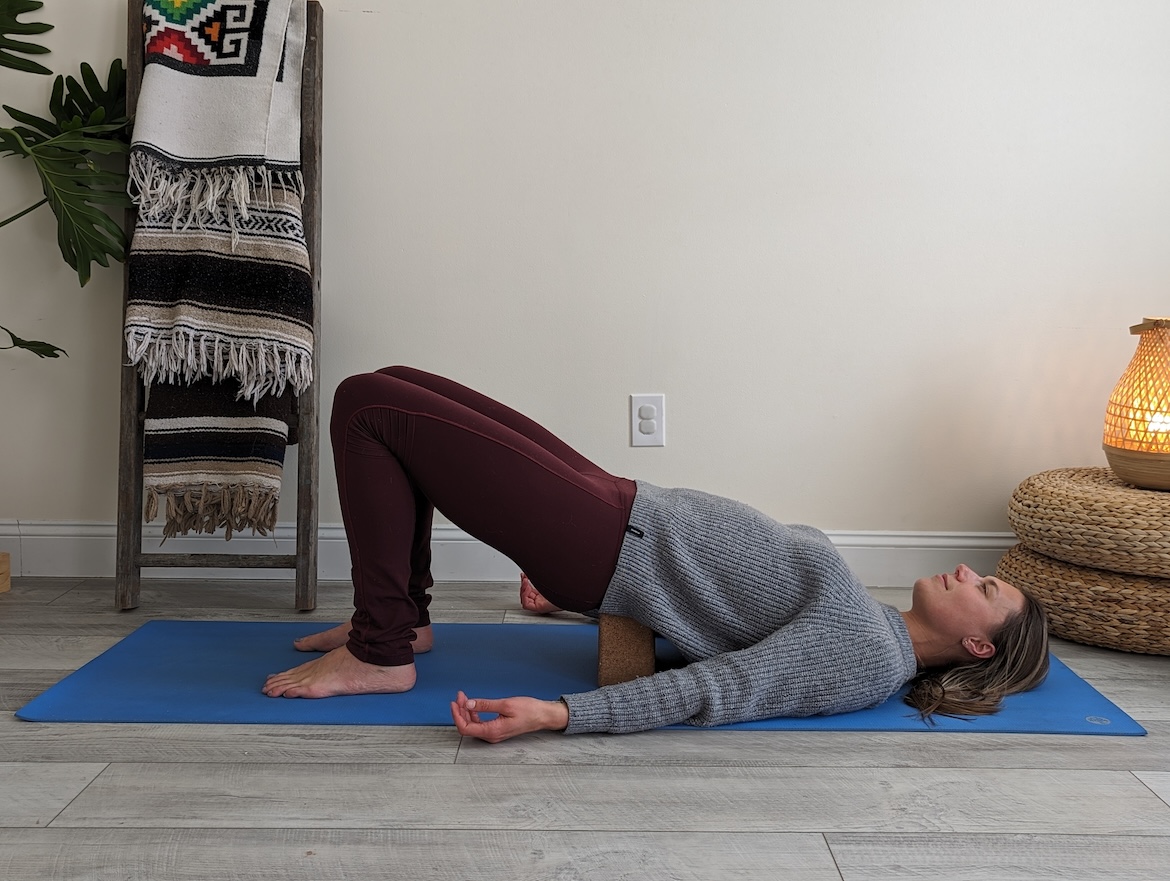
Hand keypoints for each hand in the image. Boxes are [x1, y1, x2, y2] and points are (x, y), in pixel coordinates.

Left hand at [450, 690, 568, 742]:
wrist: (543, 716)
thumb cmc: (529, 711)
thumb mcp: (506, 705)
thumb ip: (486, 705)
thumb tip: (469, 704)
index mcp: (492, 731)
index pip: (466, 728)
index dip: (457, 715)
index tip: (455, 703)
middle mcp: (491, 736)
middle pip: (468, 726)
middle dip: (461, 710)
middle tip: (461, 695)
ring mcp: (494, 734)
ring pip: (473, 725)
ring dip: (467, 711)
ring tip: (465, 698)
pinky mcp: (496, 730)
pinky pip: (480, 724)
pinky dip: (474, 714)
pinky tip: (473, 705)